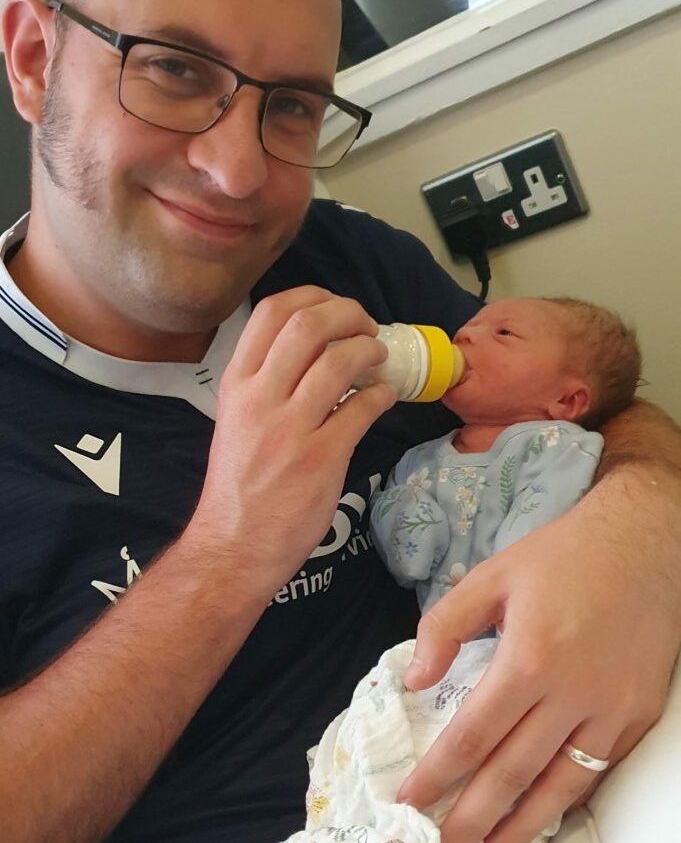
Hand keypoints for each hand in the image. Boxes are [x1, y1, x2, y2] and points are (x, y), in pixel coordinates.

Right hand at [191, 287, 394, 599]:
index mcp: (237, 384)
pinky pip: (362, 408)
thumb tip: (315, 348)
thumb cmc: (240, 484)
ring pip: (339, 360)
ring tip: (379, 359)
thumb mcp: (237, 419)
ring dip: (370, 350)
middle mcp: (259, 398)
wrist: (234, 545)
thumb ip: (267, 382)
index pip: (272, 311)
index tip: (336, 308)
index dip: (314, 296)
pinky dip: (381, 394)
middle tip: (367, 328)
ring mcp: (290, 428)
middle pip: (309, 323)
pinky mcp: (321, 458)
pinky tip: (383, 397)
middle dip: (349, 314)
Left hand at [398, 493, 678, 842]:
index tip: (409, 804)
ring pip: (561, 784)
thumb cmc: (563, 557)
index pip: (472, 736)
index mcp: (528, 659)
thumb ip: (444, 627)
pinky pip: (599, 769)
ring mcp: (611, 709)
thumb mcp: (492, 575)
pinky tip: (542, 814)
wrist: (646, 543)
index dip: (438, 776)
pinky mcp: (638, 714)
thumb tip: (413, 680)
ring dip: (522, 825)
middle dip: (471, 817)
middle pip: (512, 773)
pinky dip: (567, 799)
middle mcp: (571, 693)